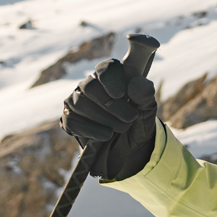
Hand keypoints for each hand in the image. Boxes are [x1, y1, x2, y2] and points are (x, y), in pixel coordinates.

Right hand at [61, 58, 158, 179]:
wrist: (130, 148)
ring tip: (121, 128)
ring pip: (80, 103)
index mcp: (111, 76)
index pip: (105, 68)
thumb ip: (144, 95)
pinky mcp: (69, 119)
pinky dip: (91, 130)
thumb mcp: (147, 110)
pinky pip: (72, 121)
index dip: (111, 80)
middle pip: (90, 86)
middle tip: (130, 118)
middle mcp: (90, 84)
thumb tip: (135, 82)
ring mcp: (76, 101)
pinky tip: (106, 136)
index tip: (121, 95)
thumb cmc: (138, 122)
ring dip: (104, 118)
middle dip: (111, 104)